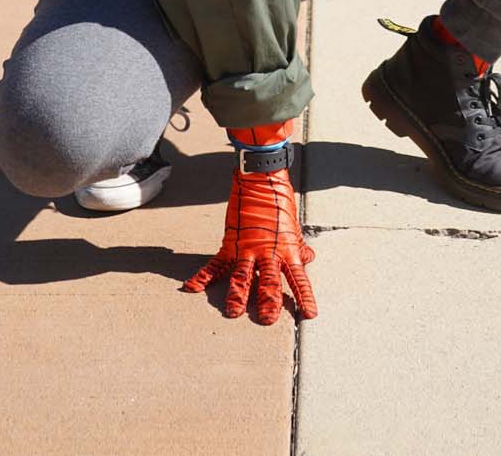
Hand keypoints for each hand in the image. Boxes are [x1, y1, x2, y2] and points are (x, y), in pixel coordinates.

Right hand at [183, 125, 316, 324]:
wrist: (261, 179)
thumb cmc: (279, 201)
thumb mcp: (292, 226)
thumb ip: (298, 246)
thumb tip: (309, 258)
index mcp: (286, 250)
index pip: (299, 279)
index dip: (304, 297)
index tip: (309, 315)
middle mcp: (268, 252)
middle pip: (269, 282)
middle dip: (268, 303)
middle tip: (267, 321)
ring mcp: (248, 248)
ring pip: (243, 277)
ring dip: (238, 295)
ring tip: (234, 312)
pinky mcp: (230, 243)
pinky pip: (216, 264)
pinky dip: (203, 276)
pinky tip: (191, 288)